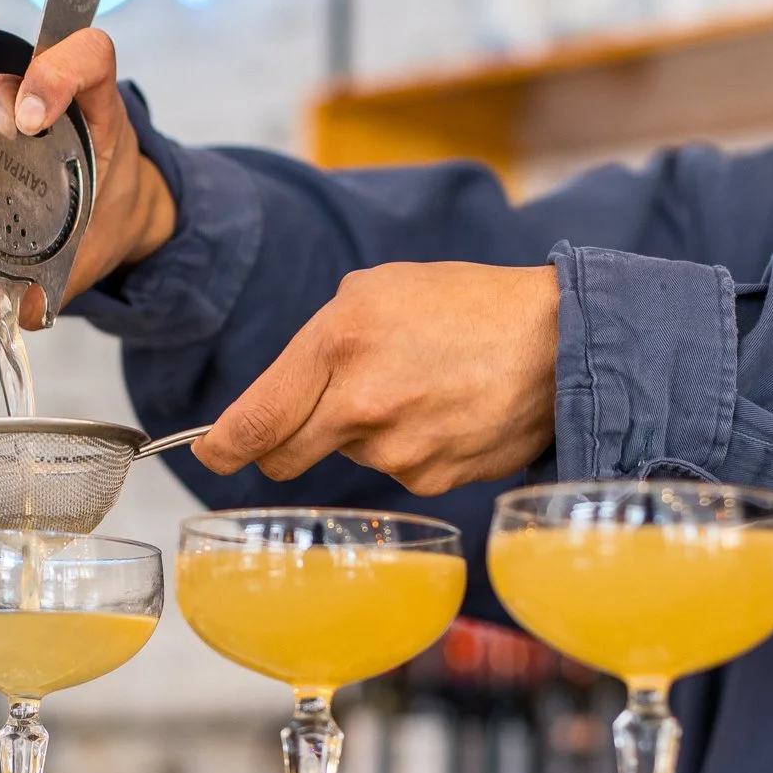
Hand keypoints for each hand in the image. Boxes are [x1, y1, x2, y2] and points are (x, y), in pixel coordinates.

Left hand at [193, 262, 558, 496]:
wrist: (561, 343)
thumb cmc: (466, 307)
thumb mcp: (375, 292)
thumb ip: (317, 344)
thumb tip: (278, 400)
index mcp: (339, 343)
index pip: (256, 420)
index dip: (223, 446)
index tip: (210, 453)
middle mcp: (361, 405)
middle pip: (286, 456)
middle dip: (284, 444)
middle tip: (311, 419)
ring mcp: (396, 450)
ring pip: (346, 458)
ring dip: (361, 434)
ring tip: (416, 389)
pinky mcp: (430, 480)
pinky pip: (393, 472)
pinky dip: (406, 449)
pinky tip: (442, 414)